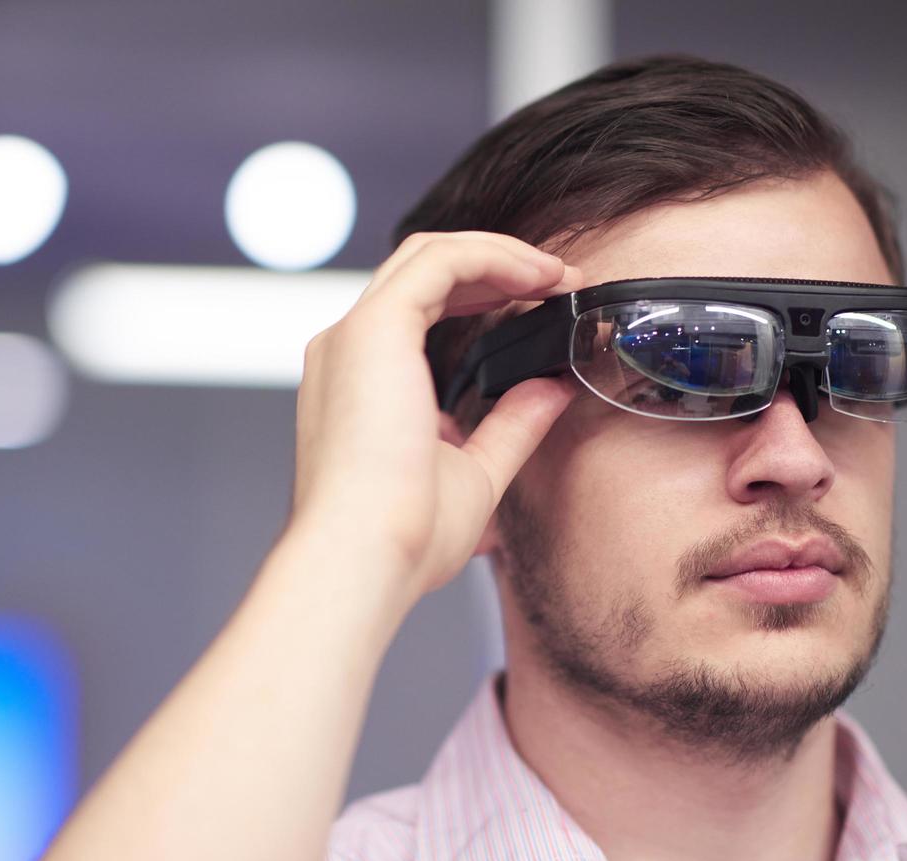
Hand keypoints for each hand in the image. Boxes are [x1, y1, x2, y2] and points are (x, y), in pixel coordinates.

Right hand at [290, 231, 584, 598]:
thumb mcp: (475, 474)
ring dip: (499, 256)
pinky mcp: (374, 329)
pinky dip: (493, 257)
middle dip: (496, 269)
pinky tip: (538, 276)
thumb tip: (550, 390)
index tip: (539, 309)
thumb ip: (511, 426)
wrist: (364, 559)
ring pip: (430, 255)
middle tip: (558, 283)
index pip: (419, 309)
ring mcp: (355, 336)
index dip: (482, 298)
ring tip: (556, 274)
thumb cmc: (402, 537)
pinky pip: (440, 262)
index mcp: (361, 385)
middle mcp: (348, 352)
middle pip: (423, 272)